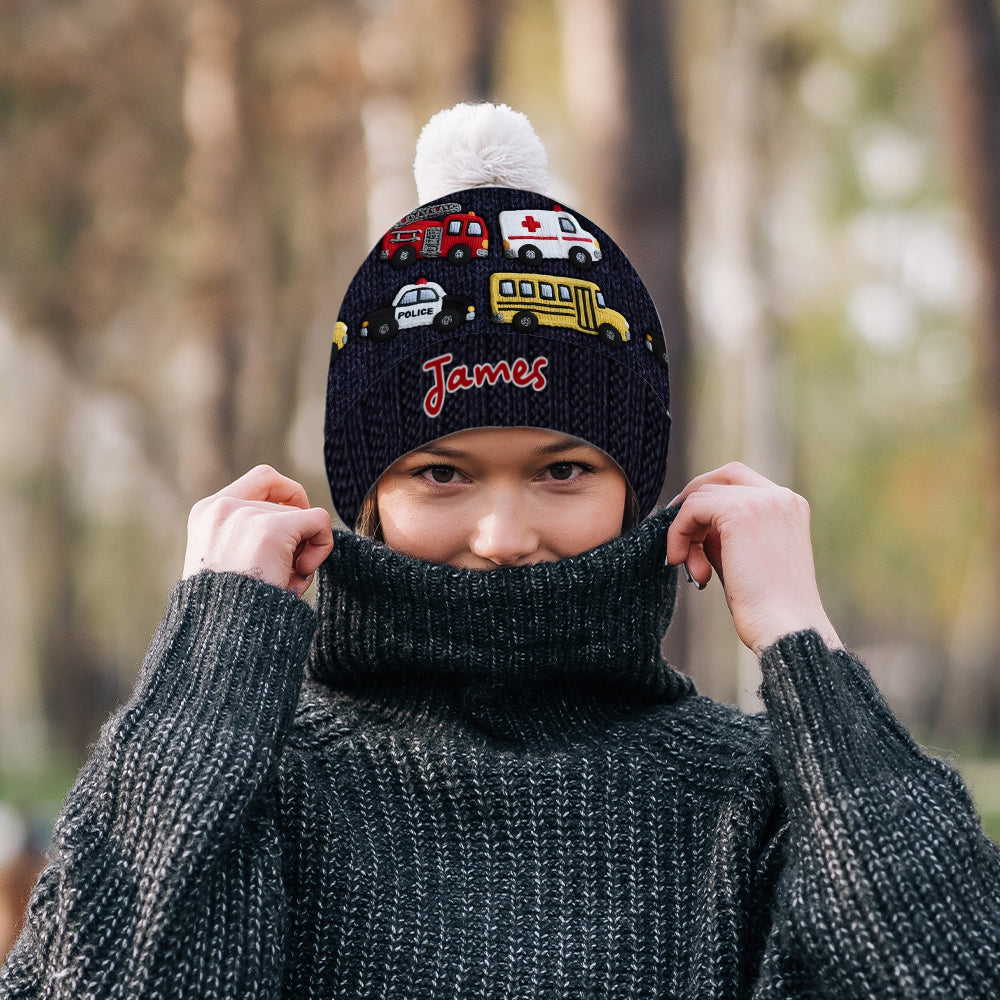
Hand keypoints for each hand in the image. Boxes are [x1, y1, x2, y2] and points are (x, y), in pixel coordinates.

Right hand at [183, 465, 333, 598]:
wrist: (221, 638)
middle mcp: (222, 508)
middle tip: (285, 572)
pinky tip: (300, 574)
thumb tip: (304, 517)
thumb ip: (249, 535)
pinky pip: (319, 522)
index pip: (262, 479)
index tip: (294, 527)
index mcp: (206, 513)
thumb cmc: (230, 611)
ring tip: (283, 582)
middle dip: (295, 537)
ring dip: (303, 551)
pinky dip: (322, 546)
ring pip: (303, 517)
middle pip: (286, 503)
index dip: (288, 496)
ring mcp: (246, 516)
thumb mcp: (228, 562)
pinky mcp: (271, 530)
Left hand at [666, 462, 841, 655]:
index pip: (740, 481)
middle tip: (678, 538)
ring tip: (693, 570)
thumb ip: (722, 534)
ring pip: (701, 495)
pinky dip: (678, 533)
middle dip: (693, 504)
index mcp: (789, 506)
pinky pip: (692, 509)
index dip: (708, 499)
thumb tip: (691, 522)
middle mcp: (780, 496)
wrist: (784, 628)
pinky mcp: (741, 512)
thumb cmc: (766, 606)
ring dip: (685, 531)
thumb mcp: (743, 558)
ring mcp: (763, 501)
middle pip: (721, 478)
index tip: (690, 530)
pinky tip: (680, 561)